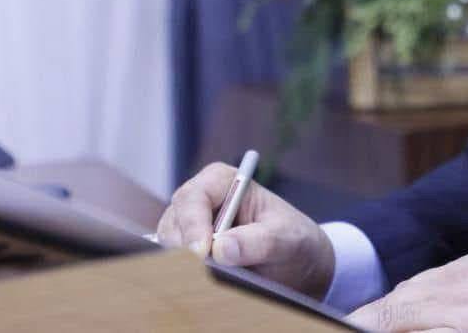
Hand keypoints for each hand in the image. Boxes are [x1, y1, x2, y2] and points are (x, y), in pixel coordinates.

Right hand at [155, 161, 334, 299]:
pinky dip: (184, 275)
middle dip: (184, 248)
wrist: (299, 263)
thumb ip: (260, 241)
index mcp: (223, 181)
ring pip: (168, 247)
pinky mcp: (189, 253)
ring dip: (184, 264)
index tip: (202, 253)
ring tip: (210, 279)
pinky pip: (174, 265)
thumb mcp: (288, 238)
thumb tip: (221, 249)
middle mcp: (201, 201)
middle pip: (174, 222)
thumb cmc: (293, 239)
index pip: (195, 197)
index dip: (193, 224)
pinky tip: (205, 285)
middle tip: (200, 271)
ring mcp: (191, 228)